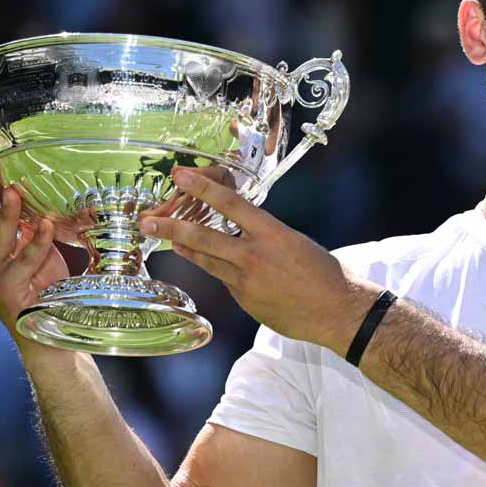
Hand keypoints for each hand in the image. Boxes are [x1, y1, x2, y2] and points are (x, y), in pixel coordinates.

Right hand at [0, 150, 68, 339]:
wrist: (47, 330)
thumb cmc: (43, 285)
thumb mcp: (35, 248)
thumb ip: (28, 225)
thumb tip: (34, 190)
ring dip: (7, 212)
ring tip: (15, 190)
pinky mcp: (8, 289)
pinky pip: (25, 260)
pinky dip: (38, 242)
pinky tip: (48, 225)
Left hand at [140, 169, 377, 353]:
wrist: (339, 311)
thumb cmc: (324, 274)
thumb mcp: (296, 243)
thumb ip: (265, 236)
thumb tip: (241, 231)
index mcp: (274, 234)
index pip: (231, 204)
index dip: (202, 188)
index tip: (181, 175)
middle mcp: (255, 257)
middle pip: (204, 237)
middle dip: (171, 228)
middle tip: (147, 221)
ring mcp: (247, 282)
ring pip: (208, 261)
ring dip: (186, 248)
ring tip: (168, 240)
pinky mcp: (245, 301)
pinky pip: (226, 281)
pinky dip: (222, 272)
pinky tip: (224, 269)